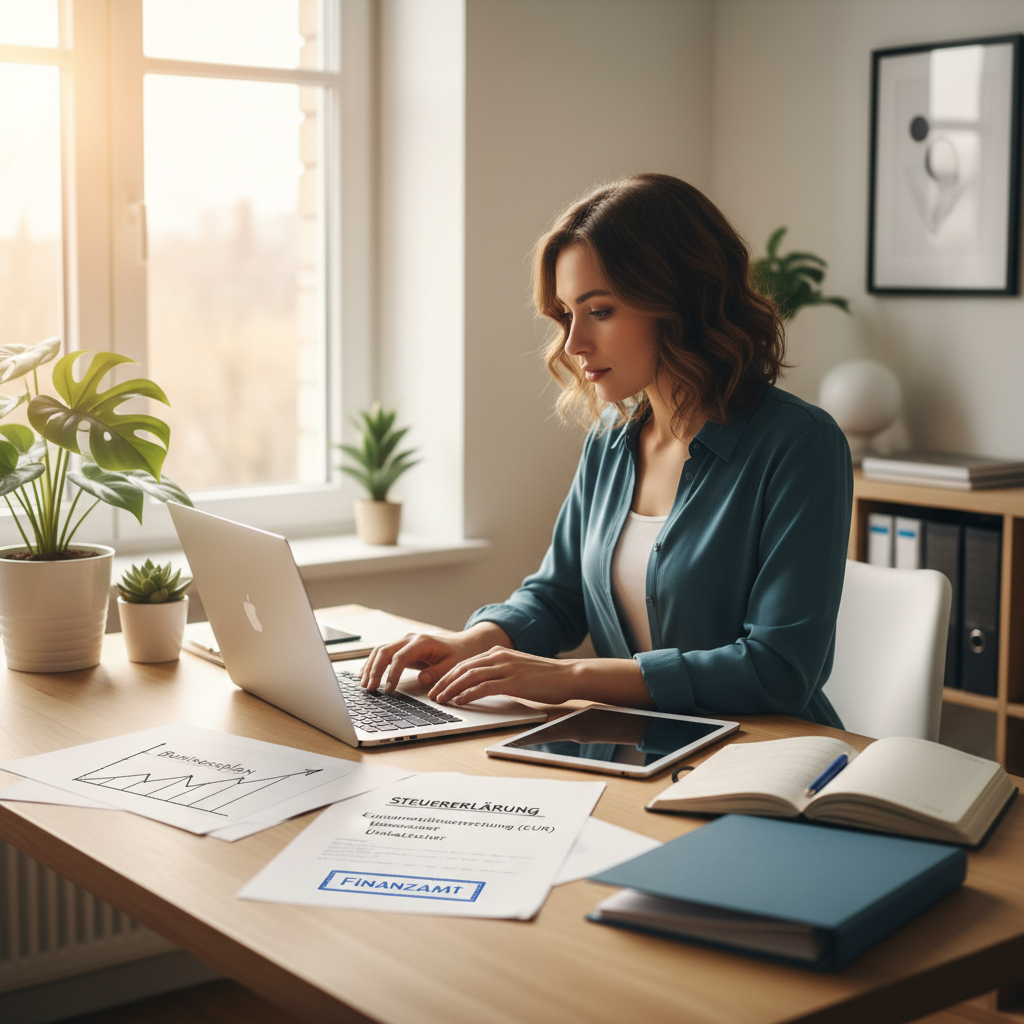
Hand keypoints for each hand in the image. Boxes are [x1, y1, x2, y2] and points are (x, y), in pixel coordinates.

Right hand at [360, 630, 494, 692]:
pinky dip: (372, 663)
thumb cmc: (457, 655)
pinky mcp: (401, 647)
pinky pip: (382, 653)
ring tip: (364, 684)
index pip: (400, 657)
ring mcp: (404, 641)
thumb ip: (437, 673)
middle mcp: (410, 638)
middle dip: (375, 670)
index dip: (392, 674)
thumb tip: (421, 679)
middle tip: (369, 688)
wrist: (461, 645)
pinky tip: (363, 674)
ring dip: (370, 667)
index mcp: (422, 642)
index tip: (388, 690)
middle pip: (385, 651)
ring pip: (380, 651)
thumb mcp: (452, 666)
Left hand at [428, 648, 580, 705]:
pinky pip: (484, 687)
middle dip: (444, 682)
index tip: (437, 686)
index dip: (448, 675)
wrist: (568, 675)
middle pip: (462, 668)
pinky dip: (468, 694)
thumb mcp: (518, 670)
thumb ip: (500, 674)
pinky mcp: (512, 681)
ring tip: (440, 700)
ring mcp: (505, 668)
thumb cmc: (546, 677)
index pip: (466, 663)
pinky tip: (460, 701)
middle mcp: (499, 657)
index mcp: (499, 653)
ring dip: (451, 689)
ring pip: (469, 676)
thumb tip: (484, 686)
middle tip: (432, 694)